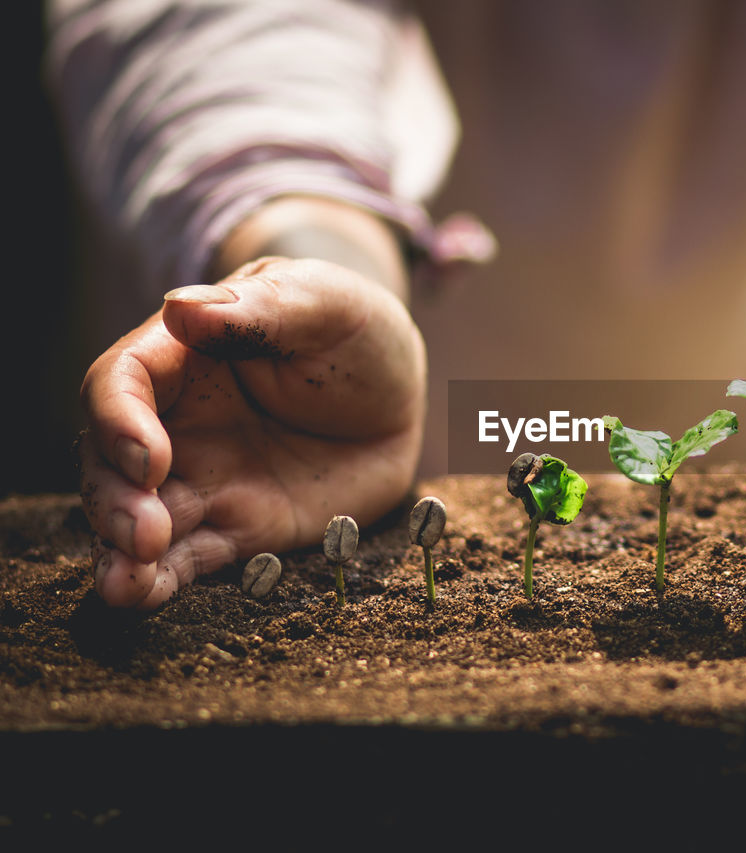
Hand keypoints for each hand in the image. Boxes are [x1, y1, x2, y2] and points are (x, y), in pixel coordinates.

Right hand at [79, 257, 426, 607]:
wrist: (395, 391)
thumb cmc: (351, 327)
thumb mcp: (324, 302)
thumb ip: (264, 306)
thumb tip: (182, 308)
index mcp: (181, 355)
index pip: (121, 383)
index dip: (120, 421)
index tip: (152, 458)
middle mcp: (175, 422)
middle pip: (112, 461)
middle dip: (115, 500)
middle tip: (144, 534)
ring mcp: (201, 478)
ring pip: (137, 518)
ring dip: (121, 553)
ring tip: (125, 585)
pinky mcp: (235, 526)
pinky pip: (186, 558)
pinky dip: (158, 582)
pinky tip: (139, 599)